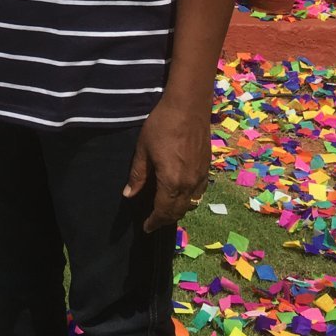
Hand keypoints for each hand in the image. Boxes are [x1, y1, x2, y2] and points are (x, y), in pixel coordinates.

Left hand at [123, 97, 209, 232]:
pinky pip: (198, 192)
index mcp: (172, 182)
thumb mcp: (143, 150)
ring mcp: (201, 177)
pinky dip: (189, 199)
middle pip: (178, 211)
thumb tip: (128, 195)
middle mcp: (189, 184)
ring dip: (178, 210)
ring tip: (165, 210)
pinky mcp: (207, 168)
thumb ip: (137, 175)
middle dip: (165, 219)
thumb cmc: (161, 126)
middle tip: (153, 221)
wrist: (188, 107)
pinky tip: (181, 194)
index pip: (163, 211)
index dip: (154, 222)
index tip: (146, 228)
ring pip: (190, 203)